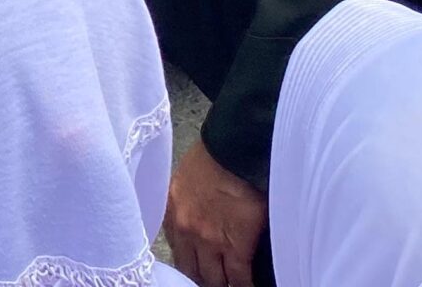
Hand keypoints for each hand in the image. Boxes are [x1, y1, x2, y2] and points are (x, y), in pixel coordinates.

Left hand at [164, 137, 267, 286]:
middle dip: (202, 279)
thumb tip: (196, 218)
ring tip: (231, 283)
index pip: (176, 252)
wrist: (236, 148)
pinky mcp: (236, 246)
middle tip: (213, 280)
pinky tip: (248, 284)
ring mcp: (210, 242)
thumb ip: (186, 203)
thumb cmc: (215, 154)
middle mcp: (185, 231)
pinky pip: (239, 278)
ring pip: (214, 280)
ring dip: (222, 283)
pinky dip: (244, 284)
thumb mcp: (186, 178)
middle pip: (191, 271)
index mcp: (172, 213)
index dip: (188, 264)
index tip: (196, 269)